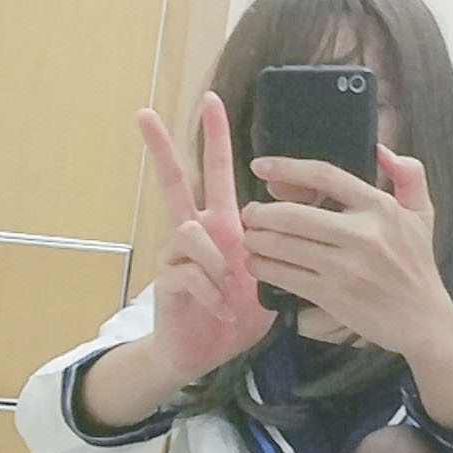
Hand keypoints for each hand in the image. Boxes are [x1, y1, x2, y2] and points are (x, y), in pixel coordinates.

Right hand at [137, 93, 275, 379]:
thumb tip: (308, 229)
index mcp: (222, 224)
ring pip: (191, 233)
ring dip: (219, 261)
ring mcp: (177, 255)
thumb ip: (283, 252)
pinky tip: (224, 309)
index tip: (211, 100)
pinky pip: (191, 273)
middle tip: (145, 113)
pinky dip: (214, 293)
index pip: (217, 172)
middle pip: (174, 181)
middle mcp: (195, 231)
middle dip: (161, 148)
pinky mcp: (167, 281)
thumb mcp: (271, 278)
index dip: (215, 137)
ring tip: (233, 288)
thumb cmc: (238, 312)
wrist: (205, 352)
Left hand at [239, 143, 452, 360]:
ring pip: (283, 245)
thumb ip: (409, 175)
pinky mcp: (332, 295)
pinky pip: (285, 275)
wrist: (424, 320)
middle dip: (260, 214)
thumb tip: (382, 149)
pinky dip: (263, 267)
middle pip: (292, 214)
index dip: (286, 168)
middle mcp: (362, 234)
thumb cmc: (418, 266)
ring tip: (250, 239)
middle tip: (250, 215)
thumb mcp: (423, 214)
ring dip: (257, 241)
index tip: (260, 167)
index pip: (325, 176)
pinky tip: (258, 264)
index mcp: (379, 207)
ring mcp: (346, 266)